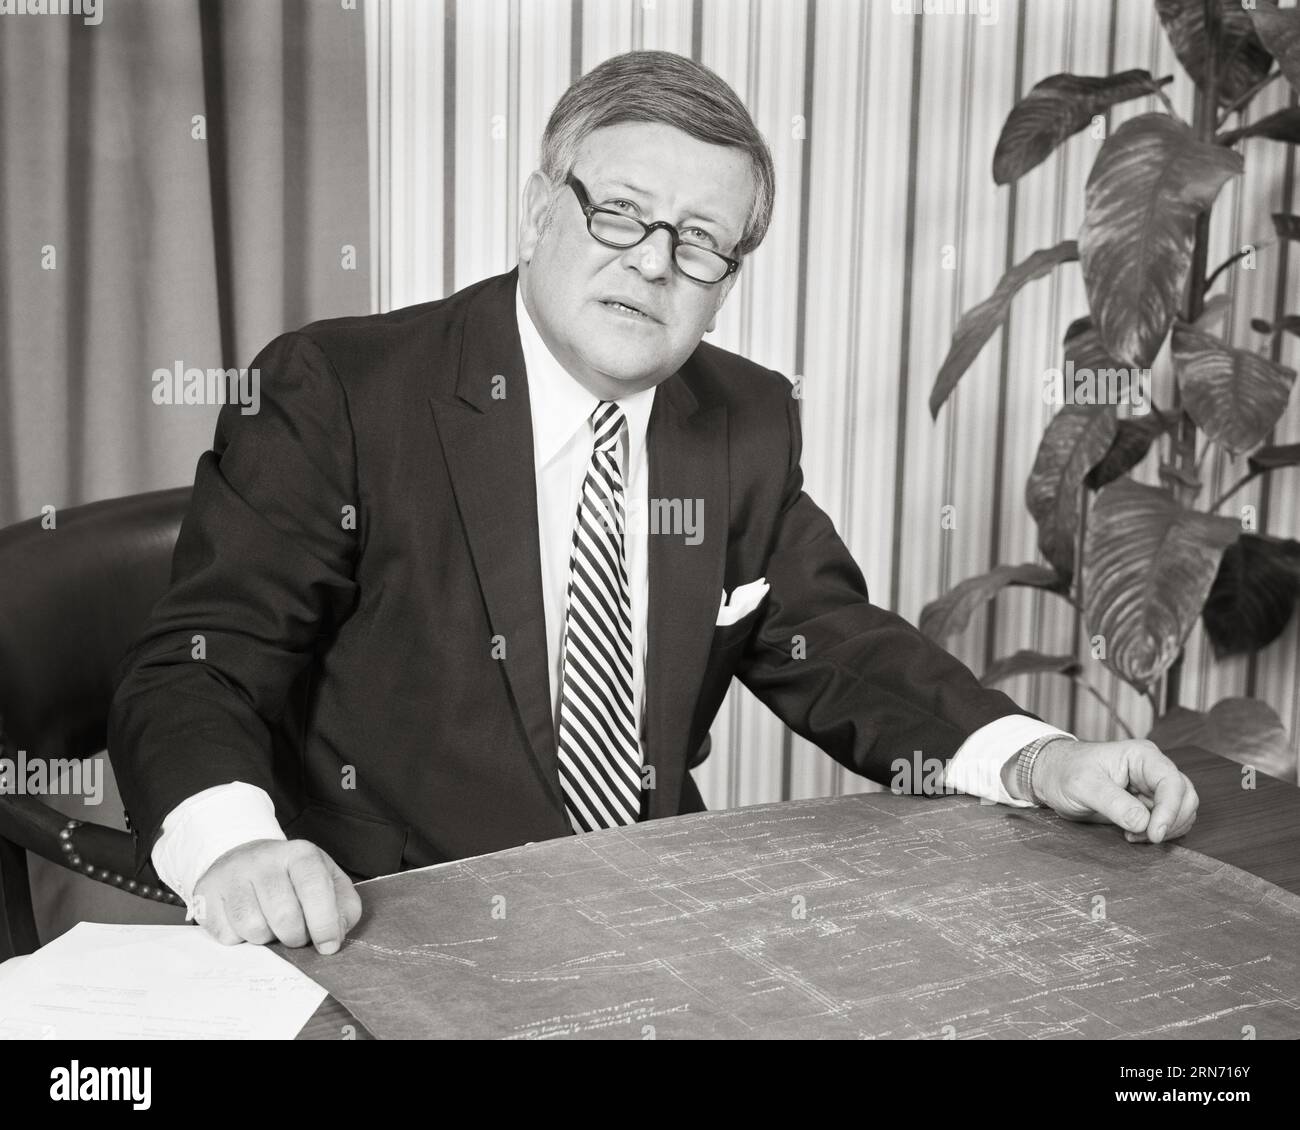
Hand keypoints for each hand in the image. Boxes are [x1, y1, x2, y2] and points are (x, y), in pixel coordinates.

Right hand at [189, 838, 362, 953]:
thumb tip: (335, 937)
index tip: (328, 946)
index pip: (315, 888)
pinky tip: (246, 925)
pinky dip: (240, 940)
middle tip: (296, 935)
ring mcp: (232, 875)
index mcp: (300, 854)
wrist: (244, 859)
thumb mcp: (328, 882)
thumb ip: (344, 908)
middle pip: (284, 916)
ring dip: (267, 939)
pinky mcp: (207, 893)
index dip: (324, 923)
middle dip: (295, 937)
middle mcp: (264, 859)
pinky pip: (226, 935)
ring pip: (253, 928)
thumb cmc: (292, 879)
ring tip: (270, 926)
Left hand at [1026, 738, 1198, 843]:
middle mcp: (1152, 769)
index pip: (1172, 782)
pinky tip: (1134, 835)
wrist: (1051, 777)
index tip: (1154, 833)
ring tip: (1133, 836)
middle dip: (1171, 821)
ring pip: (1182, 811)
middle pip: (1186, 797)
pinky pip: (1168, 821)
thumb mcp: (1083, 786)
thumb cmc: (1064, 772)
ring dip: (1166, 829)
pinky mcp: (1147, 804)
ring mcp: (1152, 787)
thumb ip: (1113, 803)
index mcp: (1141, 756)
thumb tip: (1143, 823)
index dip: (1170, 810)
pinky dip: (1158, 833)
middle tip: (1146, 838)